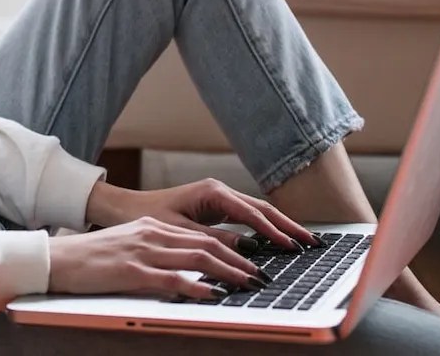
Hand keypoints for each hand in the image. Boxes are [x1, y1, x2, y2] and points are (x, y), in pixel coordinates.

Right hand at [47, 217, 267, 299]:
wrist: (57, 259)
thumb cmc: (90, 258)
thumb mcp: (128, 247)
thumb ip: (156, 252)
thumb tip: (186, 269)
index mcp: (153, 227)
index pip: (201, 236)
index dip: (231, 249)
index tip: (251, 262)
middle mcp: (152, 234)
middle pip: (206, 245)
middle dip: (239, 261)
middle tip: (261, 276)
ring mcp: (143, 252)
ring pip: (197, 258)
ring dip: (228, 272)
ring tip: (248, 284)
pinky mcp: (131, 271)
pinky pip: (172, 278)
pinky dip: (197, 286)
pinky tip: (213, 294)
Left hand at [85, 179, 318, 251]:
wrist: (127, 208)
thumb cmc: (148, 217)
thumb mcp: (181, 232)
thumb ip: (214, 240)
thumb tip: (248, 250)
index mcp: (212, 192)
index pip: (252, 214)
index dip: (273, 232)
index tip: (292, 246)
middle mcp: (220, 191)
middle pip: (263, 209)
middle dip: (288, 226)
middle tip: (312, 243)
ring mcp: (220, 198)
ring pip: (258, 212)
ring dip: (280, 227)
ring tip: (304, 242)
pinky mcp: (217, 207)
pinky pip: (248, 218)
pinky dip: (265, 228)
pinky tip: (279, 241)